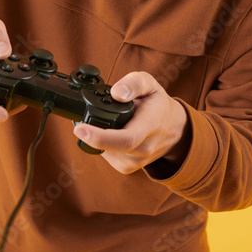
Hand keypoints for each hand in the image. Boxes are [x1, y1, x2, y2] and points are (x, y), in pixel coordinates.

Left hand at [73, 72, 191, 174]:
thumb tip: (116, 92)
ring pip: (103, 151)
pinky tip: (111, 132)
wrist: (173, 129)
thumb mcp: (151, 84)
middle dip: (90, 134)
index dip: (99, 137)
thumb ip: (134, 83)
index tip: (79, 129)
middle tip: (81, 121)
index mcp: (150, 126)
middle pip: (109, 148)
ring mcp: (135, 162)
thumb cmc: (158, 105)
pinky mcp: (126, 168)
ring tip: (106, 121)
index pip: (125, 139)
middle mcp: (144, 148)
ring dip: (97, 137)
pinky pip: (105, 155)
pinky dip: (101, 143)